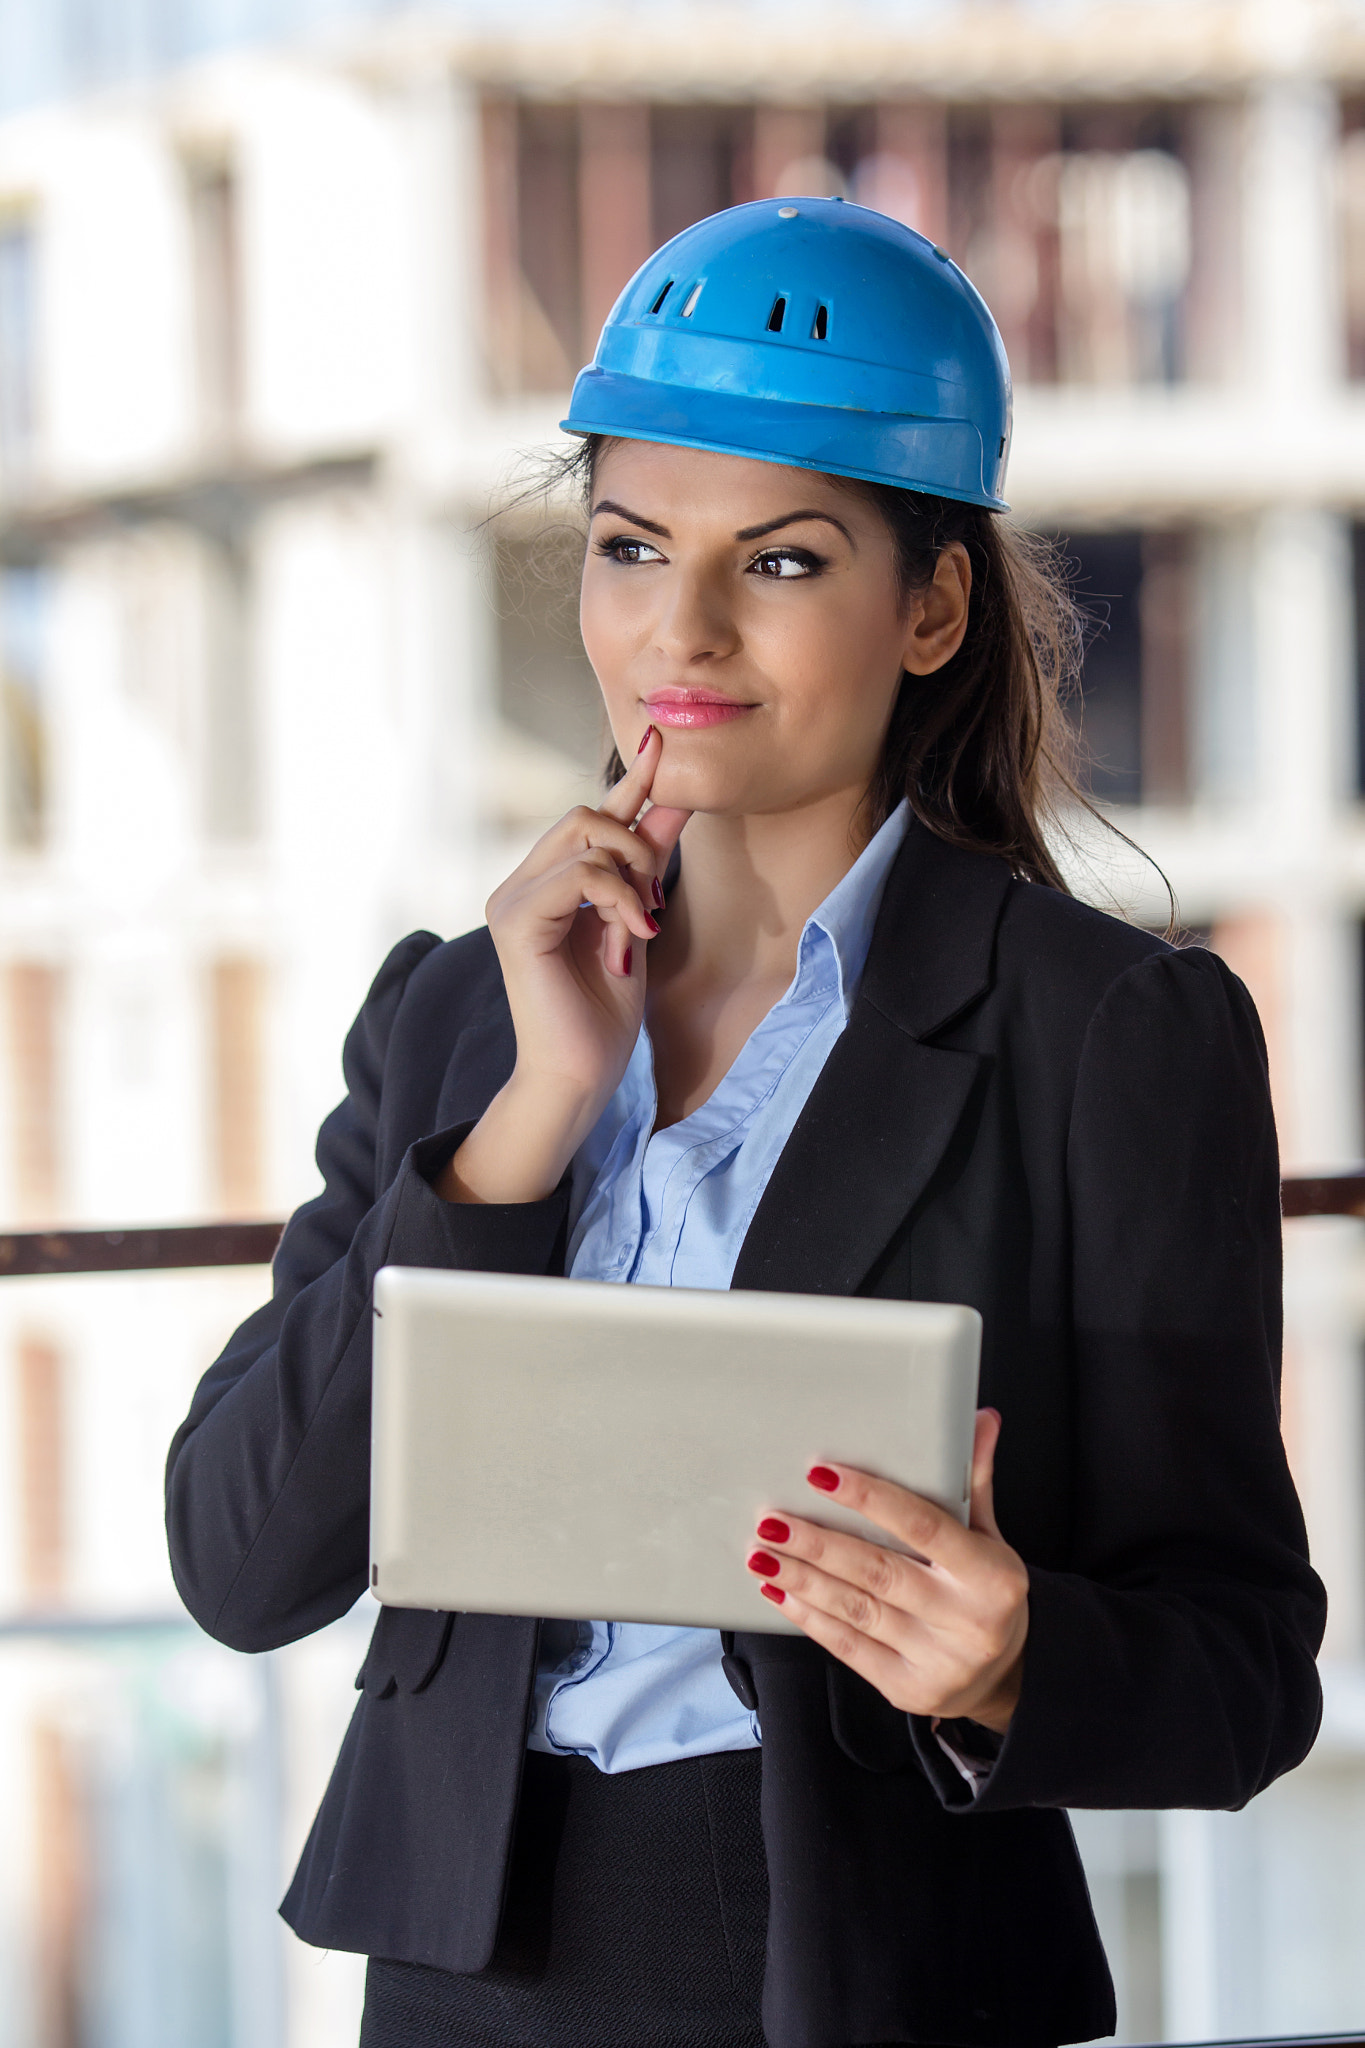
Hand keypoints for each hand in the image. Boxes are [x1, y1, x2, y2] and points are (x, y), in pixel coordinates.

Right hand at [438, 728, 690, 1203]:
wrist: (580, 1075)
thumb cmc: (603, 1013)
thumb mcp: (639, 921)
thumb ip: (649, 862)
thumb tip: (675, 799)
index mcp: (546, 883)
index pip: (591, 816)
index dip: (629, 780)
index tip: (661, 742)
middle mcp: (520, 883)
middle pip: (586, 814)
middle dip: (637, 844)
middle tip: (656, 899)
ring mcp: (511, 899)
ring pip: (584, 836)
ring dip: (632, 876)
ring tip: (642, 926)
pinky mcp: (515, 920)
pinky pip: (580, 874)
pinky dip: (618, 898)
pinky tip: (632, 937)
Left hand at [745, 1409, 1027, 1734]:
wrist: (1005, 1675)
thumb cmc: (988, 1593)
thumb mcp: (990, 1536)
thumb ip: (974, 1480)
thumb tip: (980, 1418)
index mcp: (991, 1576)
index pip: (923, 1527)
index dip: (870, 1499)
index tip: (822, 1475)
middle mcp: (966, 1621)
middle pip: (878, 1572)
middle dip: (817, 1544)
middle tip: (772, 1519)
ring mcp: (936, 1661)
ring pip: (856, 1610)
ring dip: (802, 1579)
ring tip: (762, 1553)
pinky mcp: (906, 1689)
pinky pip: (848, 1648)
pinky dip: (810, 1617)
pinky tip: (781, 1593)